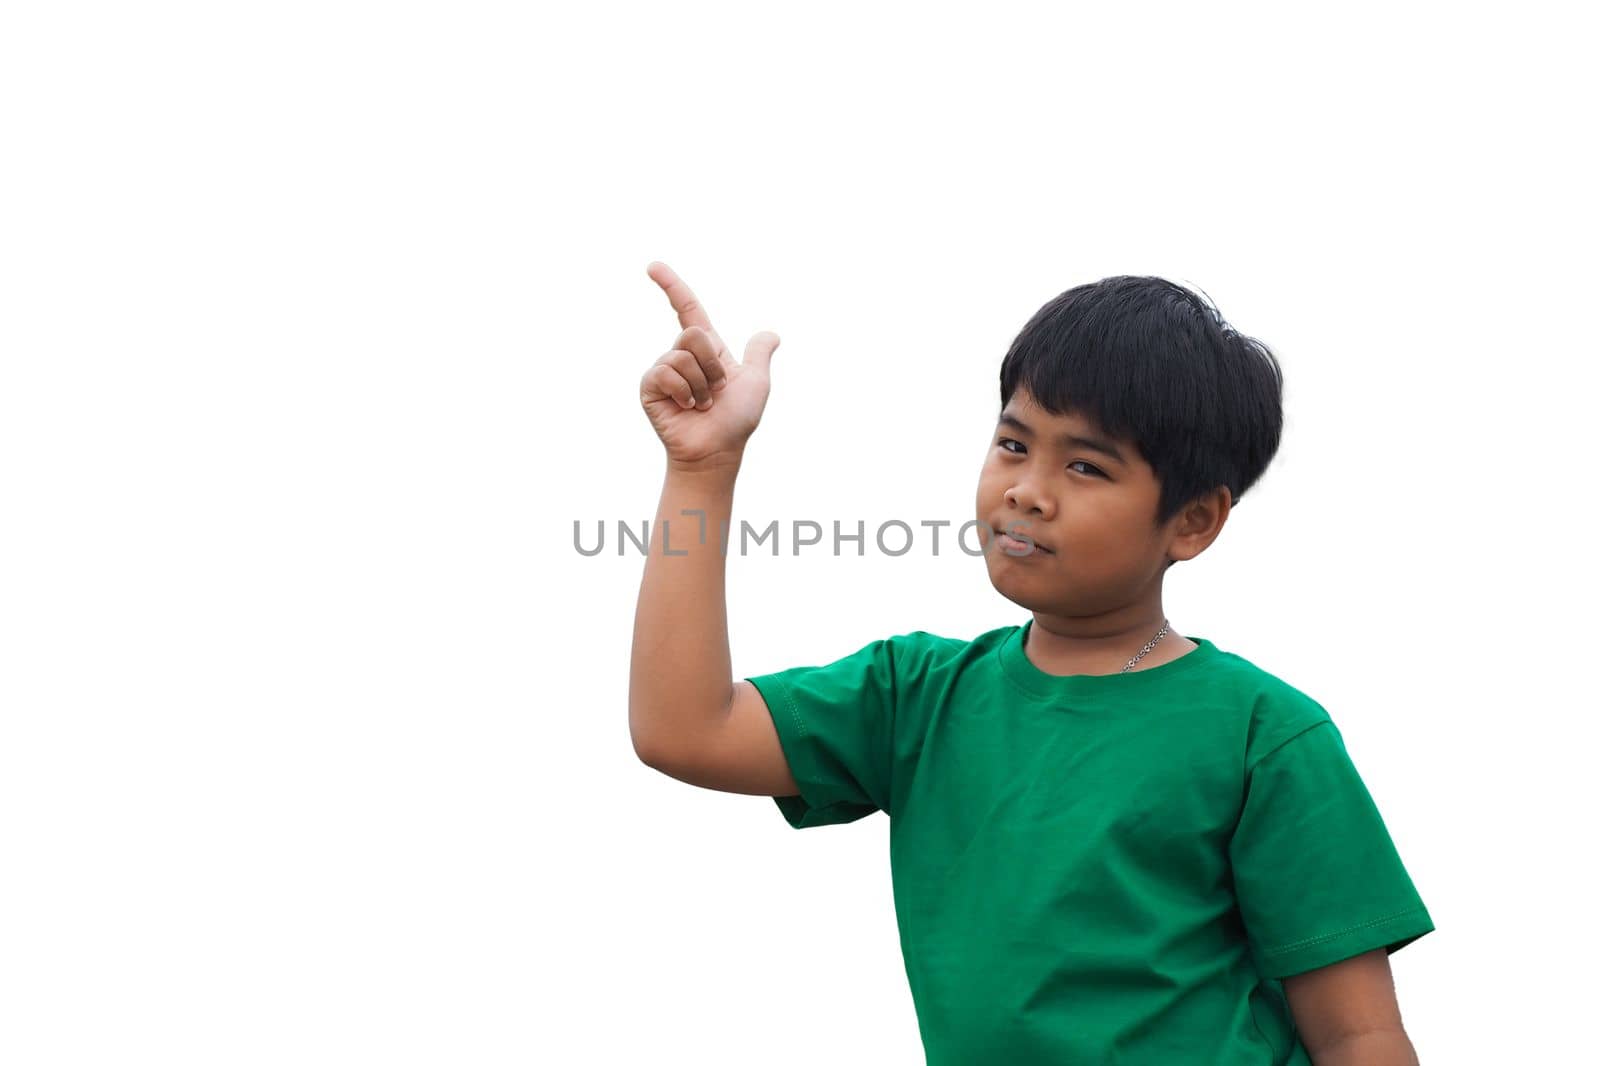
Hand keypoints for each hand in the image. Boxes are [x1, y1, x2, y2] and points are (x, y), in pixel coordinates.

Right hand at [639, 261, 780, 470]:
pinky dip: (685, 391)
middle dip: (712, 364)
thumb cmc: (736, 422)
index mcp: (706, 350)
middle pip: (693, 334)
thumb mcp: (756, 383)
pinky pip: (667, 372)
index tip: (652, 267)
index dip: (671, 286)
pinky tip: (687, 408)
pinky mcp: (650, 387)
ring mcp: (664, 371)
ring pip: (683, 356)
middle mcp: (681, 356)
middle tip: (716, 392)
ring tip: (702, 405)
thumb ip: (759, 356)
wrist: (717, 452)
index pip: (687, 309)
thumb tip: (770, 334)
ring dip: (701, 385)